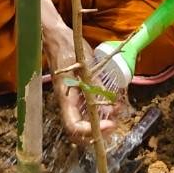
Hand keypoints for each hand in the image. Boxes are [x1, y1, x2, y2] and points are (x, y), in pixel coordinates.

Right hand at [42, 21, 115, 142]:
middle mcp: (66, 104)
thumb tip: (110, 102)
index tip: (109, 124)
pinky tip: (111, 108)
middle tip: (114, 125)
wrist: (57, 38)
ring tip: (116, 117)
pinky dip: (98, 115)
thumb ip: (95, 84)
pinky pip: (85, 113)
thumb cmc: (69, 49)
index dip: (91, 130)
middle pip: (77, 132)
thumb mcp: (85, 64)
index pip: (74, 126)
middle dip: (96, 133)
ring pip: (82, 124)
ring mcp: (70, 101)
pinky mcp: (75, 96)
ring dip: (98, 126)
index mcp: (65, 97)